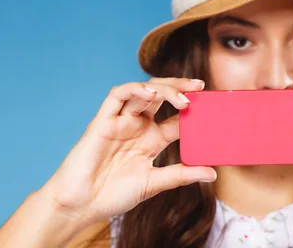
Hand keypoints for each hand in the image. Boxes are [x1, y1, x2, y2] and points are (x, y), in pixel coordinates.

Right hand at [39, 77, 215, 226]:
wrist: (80, 206)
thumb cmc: (113, 195)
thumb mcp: (154, 183)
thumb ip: (181, 175)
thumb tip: (212, 173)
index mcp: (151, 139)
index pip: (176, 118)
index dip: (194, 110)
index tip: (212, 106)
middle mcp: (138, 126)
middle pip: (162, 96)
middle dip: (181, 88)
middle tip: (200, 87)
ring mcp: (121, 121)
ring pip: (144, 91)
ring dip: (165, 89)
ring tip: (182, 98)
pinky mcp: (102, 120)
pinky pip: (118, 95)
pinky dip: (135, 90)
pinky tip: (151, 94)